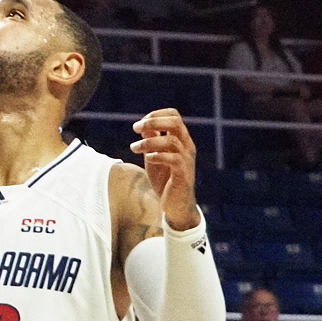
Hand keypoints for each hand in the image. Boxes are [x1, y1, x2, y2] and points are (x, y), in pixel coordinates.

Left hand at [130, 109, 198, 229]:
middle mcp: (187, 147)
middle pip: (176, 122)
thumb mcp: (154, 156)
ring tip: (134, 148)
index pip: (174, 116)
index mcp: (181, 140)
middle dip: (153, 121)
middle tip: (136, 128)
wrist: (175, 205)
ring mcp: (186, 161)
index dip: (156, 114)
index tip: (140, 124)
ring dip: (149, 142)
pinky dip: (157, 156)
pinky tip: (148, 159)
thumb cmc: (165, 180)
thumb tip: (143, 125)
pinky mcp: (183, 175)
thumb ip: (151, 141)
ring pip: (172, 141)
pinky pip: (173, 159)